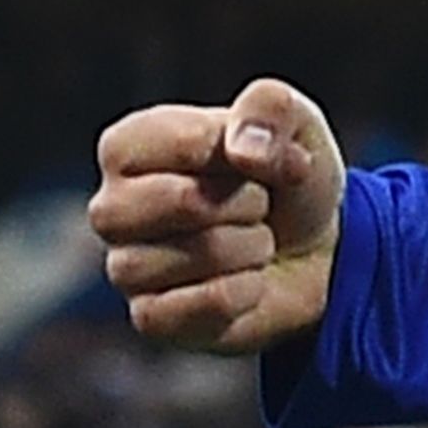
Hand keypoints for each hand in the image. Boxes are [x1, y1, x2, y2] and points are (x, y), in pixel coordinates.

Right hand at [92, 80, 342, 354]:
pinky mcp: (151, 319)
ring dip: (252, 247)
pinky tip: (249, 282)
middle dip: (248, 201)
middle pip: (185, 201)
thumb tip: (243, 152)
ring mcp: (125, 267)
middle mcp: (112, 206)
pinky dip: (245, 292)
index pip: (188, 143)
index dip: (244, 152)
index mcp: (129, 145)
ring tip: (255, 241)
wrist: (314, 249)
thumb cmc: (284, 177)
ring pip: (198, 255)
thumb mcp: (294, 121)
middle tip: (259, 204)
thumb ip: (270, 108)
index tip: (262, 157)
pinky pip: (203, 306)